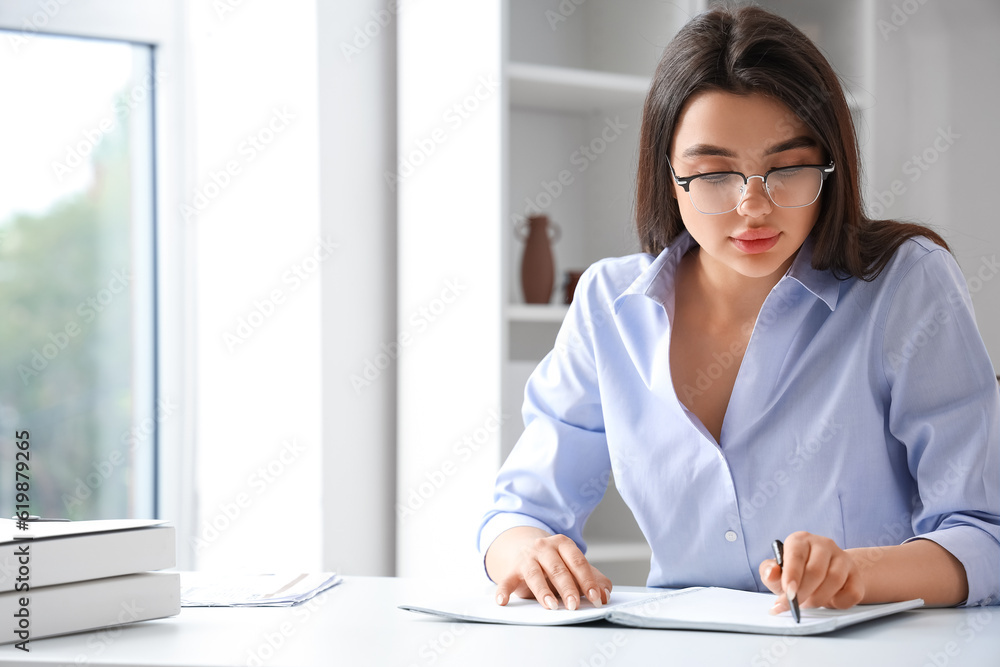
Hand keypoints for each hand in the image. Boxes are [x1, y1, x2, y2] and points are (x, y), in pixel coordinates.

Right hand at [486, 527, 611, 609]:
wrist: (524, 548)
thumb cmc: (555, 562)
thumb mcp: (573, 566)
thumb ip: (592, 578)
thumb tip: (605, 594)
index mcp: (563, 544)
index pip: (578, 562)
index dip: (587, 580)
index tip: (596, 598)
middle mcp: (544, 547)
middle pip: (557, 568)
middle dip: (568, 588)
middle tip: (574, 606)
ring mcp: (527, 557)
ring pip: (535, 574)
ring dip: (543, 591)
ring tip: (551, 606)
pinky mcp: (512, 570)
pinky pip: (506, 580)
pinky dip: (503, 590)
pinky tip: (502, 601)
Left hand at [759, 531, 864, 613]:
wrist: (823, 577)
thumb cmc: (795, 575)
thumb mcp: (778, 574)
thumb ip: (769, 573)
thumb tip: (771, 572)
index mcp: (800, 540)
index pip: (796, 555)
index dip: (792, 575)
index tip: (788, 594)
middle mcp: (823, 544)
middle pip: (815, 570)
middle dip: (803, 593)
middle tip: (795, 607)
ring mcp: (843, 558)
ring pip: (834, 581)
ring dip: (819, 599)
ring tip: (809, 604)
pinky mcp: (856, 575)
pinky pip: (852, 593)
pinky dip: (839, 603)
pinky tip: (829, 601)